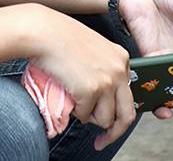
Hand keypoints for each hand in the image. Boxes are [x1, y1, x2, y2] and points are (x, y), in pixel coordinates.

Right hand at [25, 5, 134, 150]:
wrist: (43, 32)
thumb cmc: (59, 37)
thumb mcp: (92, 49)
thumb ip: (103, 69)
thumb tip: (102, 99)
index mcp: (121, 58)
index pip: (129, 95)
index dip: (118, 112)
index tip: (110, 123)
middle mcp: (119, 69)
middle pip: (127, 114)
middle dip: (114, 132)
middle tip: (102, 141)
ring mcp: (107, 80)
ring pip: (105, 119)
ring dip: (89, 117)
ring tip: (76, 103)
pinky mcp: (91, 89)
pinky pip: (84, 115)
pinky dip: (75, 111)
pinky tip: (67, 94)